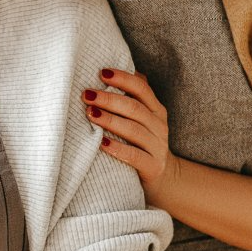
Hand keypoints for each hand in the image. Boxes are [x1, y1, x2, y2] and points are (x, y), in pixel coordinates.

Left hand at [85, 67, 175, 204]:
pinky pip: (134, 156)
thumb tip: (110, 72)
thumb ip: (133, 98)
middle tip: (87, 94)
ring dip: (110, 120)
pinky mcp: (152, 167)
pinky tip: (102, 143)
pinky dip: (117, 148)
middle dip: (109, 99)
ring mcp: (157, 147)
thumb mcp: (143, 119)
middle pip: (134, 108)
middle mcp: (159, 126)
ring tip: (90, 114)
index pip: (141, 88)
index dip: (122, 79)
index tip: (101, 72)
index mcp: (156, 110)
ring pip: (134, 130)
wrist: (164, 178)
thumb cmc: (143, 143)